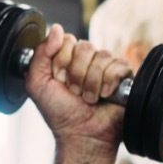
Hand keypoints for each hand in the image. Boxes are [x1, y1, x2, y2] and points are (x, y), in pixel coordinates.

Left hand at [25, 23, 126, 153]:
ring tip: (89, 99)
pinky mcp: (125, 75)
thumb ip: (40, 54)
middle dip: (76, 74)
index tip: (59, 81)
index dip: (61, 61)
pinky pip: (118, 65)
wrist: (82, 135)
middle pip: (84, 46)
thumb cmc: (60, 114)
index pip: (67, 40)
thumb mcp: (37, 83)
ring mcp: (107, 67)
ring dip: (91, 83)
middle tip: (74, 93)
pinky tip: (105, 96)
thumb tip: (57, 28)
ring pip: (101, 56)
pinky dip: (108, 83)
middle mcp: (88, 60)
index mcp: (68, 58)